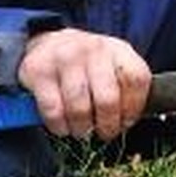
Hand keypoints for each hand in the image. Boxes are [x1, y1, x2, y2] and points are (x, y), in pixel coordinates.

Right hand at [17, 28, 149, 139]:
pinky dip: (59, 126)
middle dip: (107, 126)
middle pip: (107, 99)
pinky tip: (63, 125)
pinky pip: (54, 111)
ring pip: (80, 108)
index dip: (133, 108)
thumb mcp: (113, 66)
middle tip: (104, 133)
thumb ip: (126, 88)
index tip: (126, 122)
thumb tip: (129, 122)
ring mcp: (65, 58)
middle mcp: (93, 49)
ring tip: (82, 131)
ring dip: (82, 129)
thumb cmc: (87, 64)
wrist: (48, 44)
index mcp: (118, 49)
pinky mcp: (39, 70)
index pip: (136, 79)